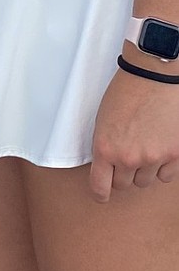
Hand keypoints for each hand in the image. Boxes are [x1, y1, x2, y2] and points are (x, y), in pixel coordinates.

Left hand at [89, 61, 178, 201]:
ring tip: (143, 146)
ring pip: (145, 182)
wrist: (154, 75)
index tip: (102, 195)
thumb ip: (105, 146)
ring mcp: (153, 158)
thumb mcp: (103, 120)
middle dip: (122, 173)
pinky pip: (165, 176)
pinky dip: (162, 167)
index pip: (100, 187)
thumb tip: (108, 167)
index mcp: (105, 148)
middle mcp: (128, 158)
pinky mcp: (174, 155)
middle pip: (124, 185)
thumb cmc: (125, 92)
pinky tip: (159, 148)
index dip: (100, 193)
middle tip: (126, 155)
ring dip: (143, 170)